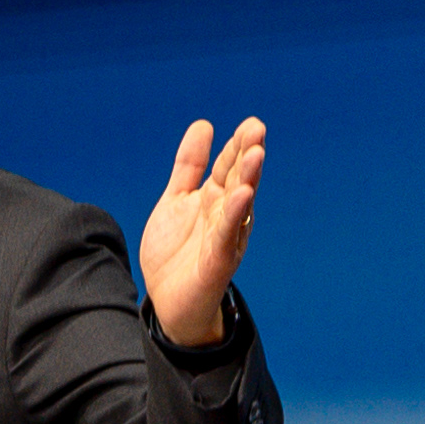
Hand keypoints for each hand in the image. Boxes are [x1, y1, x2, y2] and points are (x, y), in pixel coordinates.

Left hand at [138, 118, 262, 347]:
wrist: (167, 300)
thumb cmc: (176, 250)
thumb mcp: (176, 200)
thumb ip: (189, 166)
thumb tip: (204, 124)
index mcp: (215, 198)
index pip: (229, 166)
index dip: (237, 146)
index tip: (250, 123)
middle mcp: (225, 214)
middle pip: (239, 180)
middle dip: (248, 156)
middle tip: (257, 130)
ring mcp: (224, 237)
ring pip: (240, 204)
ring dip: (248, 179)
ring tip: (255, 153)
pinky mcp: (219, 261)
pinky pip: (228, 235)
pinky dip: (235, 215)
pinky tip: (241, 195)